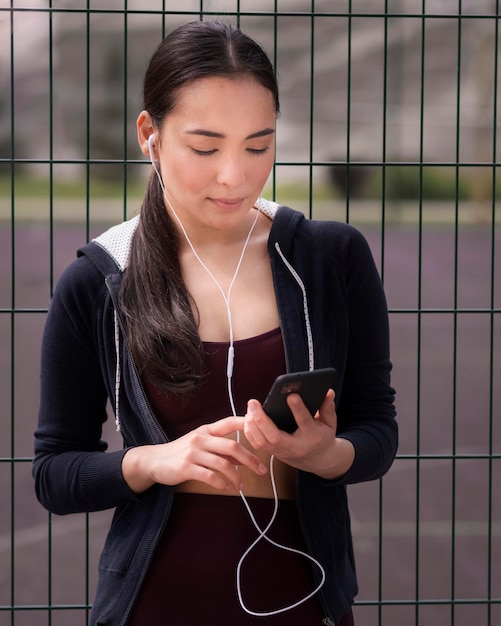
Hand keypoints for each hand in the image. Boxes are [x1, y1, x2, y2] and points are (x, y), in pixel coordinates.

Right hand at [122, 416, 267, 493]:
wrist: (154, 461)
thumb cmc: (180, 452)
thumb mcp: (200, 445)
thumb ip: (220, 449)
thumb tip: (243, 457)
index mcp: (206, 431)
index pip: (229, 422)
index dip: (246, 423)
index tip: (262, 427)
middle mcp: (200, 439)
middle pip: (232, 447)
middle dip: (250, 459)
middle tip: (261, 470)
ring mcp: (193, 453)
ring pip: (223, 464)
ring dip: (236, 477)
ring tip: (241, 487)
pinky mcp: (186, 468)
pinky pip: (209, 476)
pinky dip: (220, 483)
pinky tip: (225, 488)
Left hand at [243, 389, 354, 479]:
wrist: (318, 461)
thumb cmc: (322, 437)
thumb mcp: (330, 423)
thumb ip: (327, 407)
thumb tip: (328, 391)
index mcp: (312, 436)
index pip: (304, 422)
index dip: (298, 409)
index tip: (291, 395)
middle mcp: (295, 446)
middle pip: (275, 437)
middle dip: (262, 419)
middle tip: (253, 403)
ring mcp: (282, 452)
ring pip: (263, 442)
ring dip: (253, 425)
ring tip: (250, 408)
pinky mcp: (273, 454)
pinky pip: (257, 445)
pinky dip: (250, 432)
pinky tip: (249, 418)